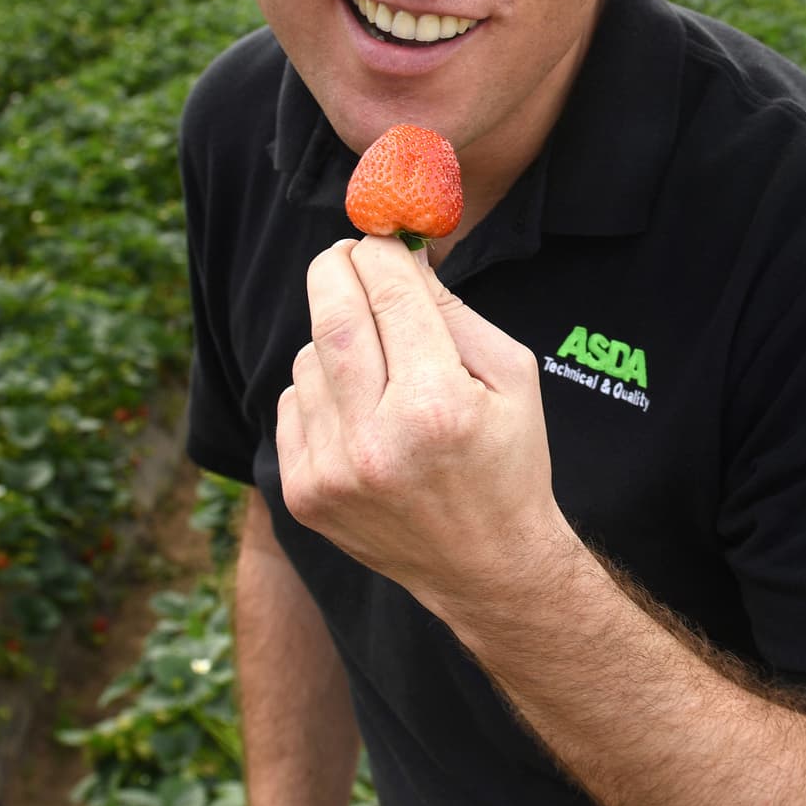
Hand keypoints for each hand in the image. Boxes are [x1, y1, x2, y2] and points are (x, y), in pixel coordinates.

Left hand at [277, 237, 573, 625]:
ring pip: (309, 358)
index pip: (390, 293)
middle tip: (346, 256)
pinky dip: (320, 392)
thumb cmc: (508, 461)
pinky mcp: (305, 495)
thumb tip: (400, 253)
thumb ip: (453, 310)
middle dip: (336, 269)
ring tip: (377, 369)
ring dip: (336, 342)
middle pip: (333, 316)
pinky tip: (359, 414)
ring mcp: (333, 472)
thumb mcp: (511, 376)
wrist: (487, 567)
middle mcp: (377, 439)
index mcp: (438, 405)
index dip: (381, 251)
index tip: (380, 238)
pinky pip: (293, 404)